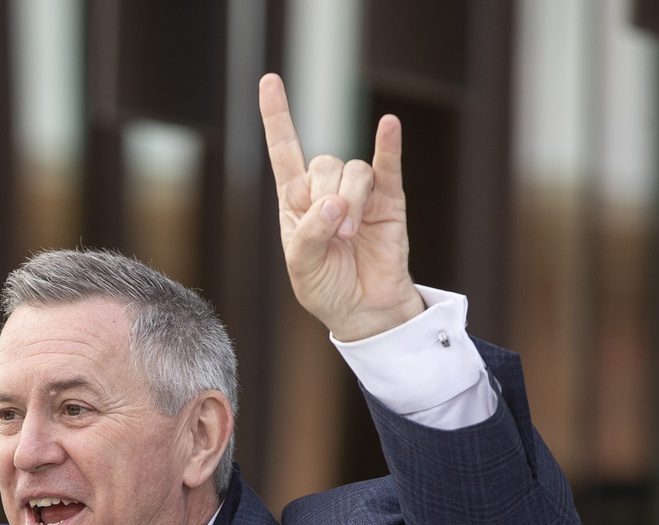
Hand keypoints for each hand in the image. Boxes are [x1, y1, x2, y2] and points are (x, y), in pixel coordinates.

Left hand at [259, 73, 423, 340]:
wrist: (363, 310)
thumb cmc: (326, 288)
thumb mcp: (302, 266)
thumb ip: (310, 233)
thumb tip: (335, 202)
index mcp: (297, 202)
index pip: (284, 151)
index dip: (277, 116)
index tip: (268, 82)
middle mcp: (327, 190)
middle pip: (324, 162)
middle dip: (326, 196)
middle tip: (334, 233)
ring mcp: (360, 193)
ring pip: (354, 170)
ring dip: (351, 200)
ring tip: (350, 233)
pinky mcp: (390, 199)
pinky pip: (388, 165)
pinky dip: (389, 145)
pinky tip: (389, 126)